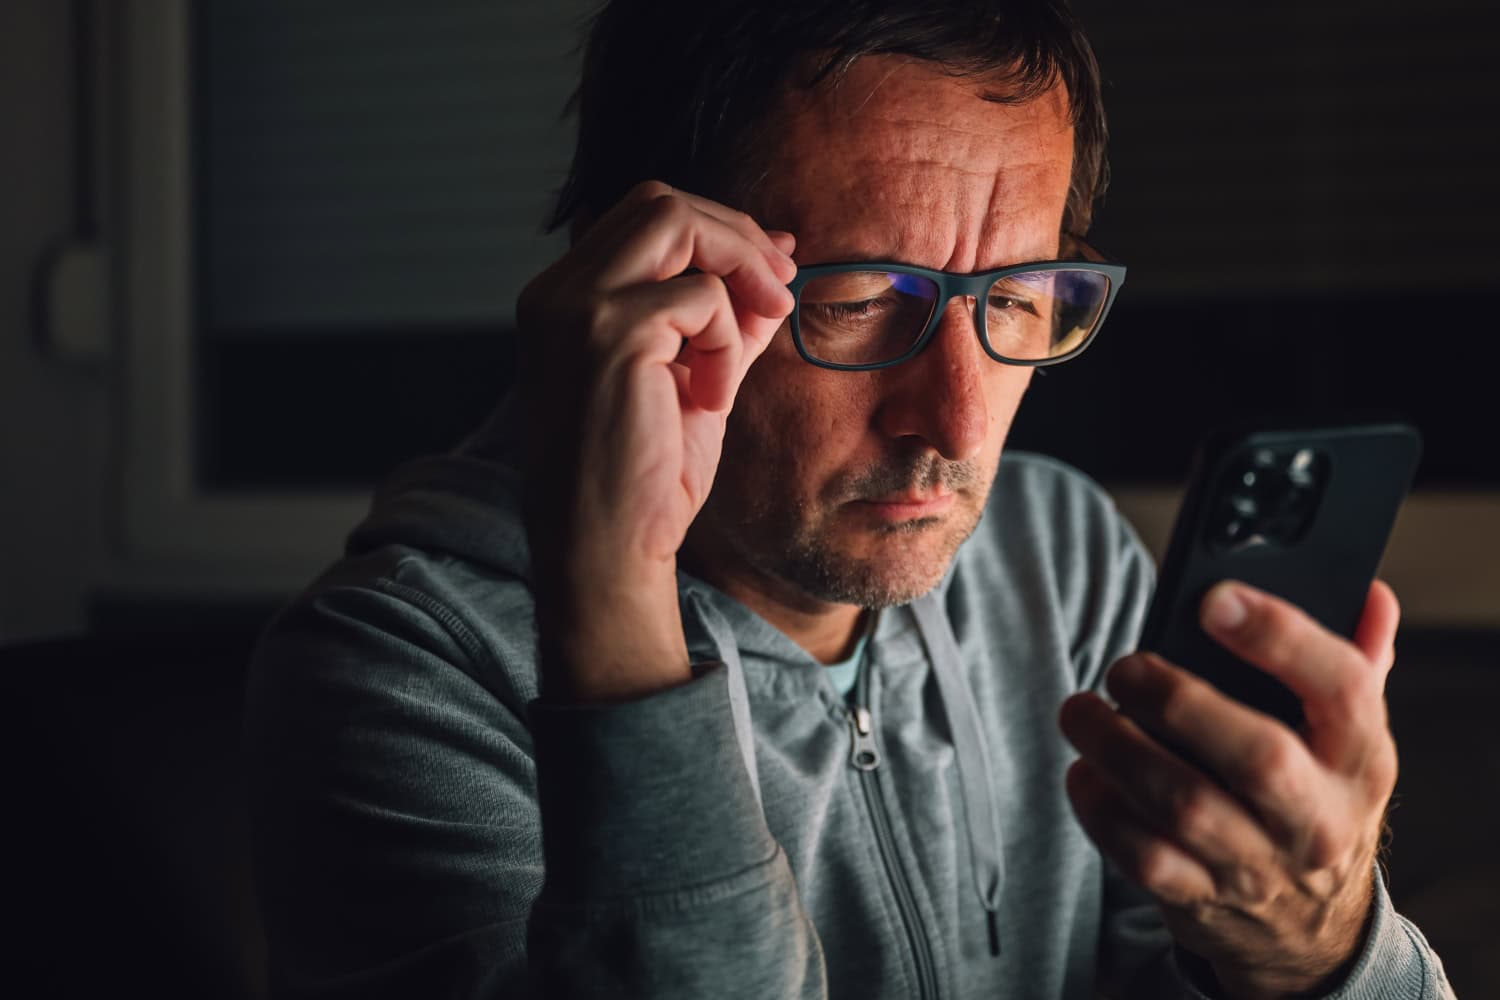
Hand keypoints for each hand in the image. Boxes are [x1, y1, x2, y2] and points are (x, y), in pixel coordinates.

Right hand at [515, 181, 796, 701]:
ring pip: (678, 223)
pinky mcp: (606, 334)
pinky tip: (710, 398)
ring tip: (744, 348)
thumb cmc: (643, 475)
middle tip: (781, 290)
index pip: (647, 216)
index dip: (720, 232)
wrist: (605, 550)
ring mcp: (574, 307)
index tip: (773, 274)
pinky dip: (726, 342)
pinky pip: (700, 296)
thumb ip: (728, 311)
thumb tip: (781, 247)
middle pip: (661, 201)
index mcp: (564, 299)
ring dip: (737, 275)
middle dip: (736, 237)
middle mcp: (556, 292)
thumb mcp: (694, 374)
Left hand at [1059, 580, 1401, 998]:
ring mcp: (1259, 865)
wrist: (1310, 930)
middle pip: (1258, 755)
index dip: (1281, 636)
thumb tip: (1367, 591)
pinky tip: (1084, 772)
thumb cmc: (1316, 799)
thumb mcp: (1351, 739)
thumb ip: (1356, 659)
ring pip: (1185, 806)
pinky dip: (1100, 808)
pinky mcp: (1202, 899)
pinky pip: (1142, 856)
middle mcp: (1317, 816)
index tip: (1214, 599)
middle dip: (1177, 700)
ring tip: (1081, 711)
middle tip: (1124, 667)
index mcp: (1362, 758)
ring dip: (1118, 748)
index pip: (1343, 688)